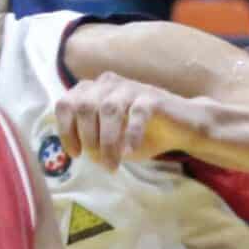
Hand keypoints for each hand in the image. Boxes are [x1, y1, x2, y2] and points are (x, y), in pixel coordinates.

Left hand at [54, 71, 205, 172]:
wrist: (182, 127)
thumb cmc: (141, 134)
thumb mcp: (111, 140)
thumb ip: (92, 142)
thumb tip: (83, 152)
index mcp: (92, 91)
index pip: (66, 104)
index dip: (66, 130)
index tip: (75, 154)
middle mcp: (107, 84)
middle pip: (84, 106)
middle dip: (87, 138)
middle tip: (99, 162)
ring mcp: (130, 87)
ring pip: (108, 109)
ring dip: (107, 141)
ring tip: (112, 164)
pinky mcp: (152, 97)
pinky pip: (137, 112)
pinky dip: (131, 134)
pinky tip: (130, 152)